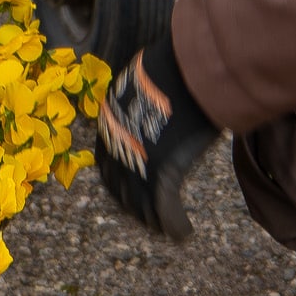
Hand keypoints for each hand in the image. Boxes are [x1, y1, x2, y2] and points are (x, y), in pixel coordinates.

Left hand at [96, 28, 218, 239]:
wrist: (188, 65)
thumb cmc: (174, 63)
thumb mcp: (145, 78)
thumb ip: (143, 98)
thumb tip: (156, 103)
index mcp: (108, 119)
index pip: (107, 162)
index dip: (120, 180)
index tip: (133, 189)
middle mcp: (115, 145)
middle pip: (119, 188)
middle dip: (133, 205)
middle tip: (148, 216)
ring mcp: (135, 164)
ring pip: (140, 207)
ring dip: (153, 221)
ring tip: (167, 228)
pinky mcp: (159, 178)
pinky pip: (166, 214)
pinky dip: (176, 227)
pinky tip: (185, 232)